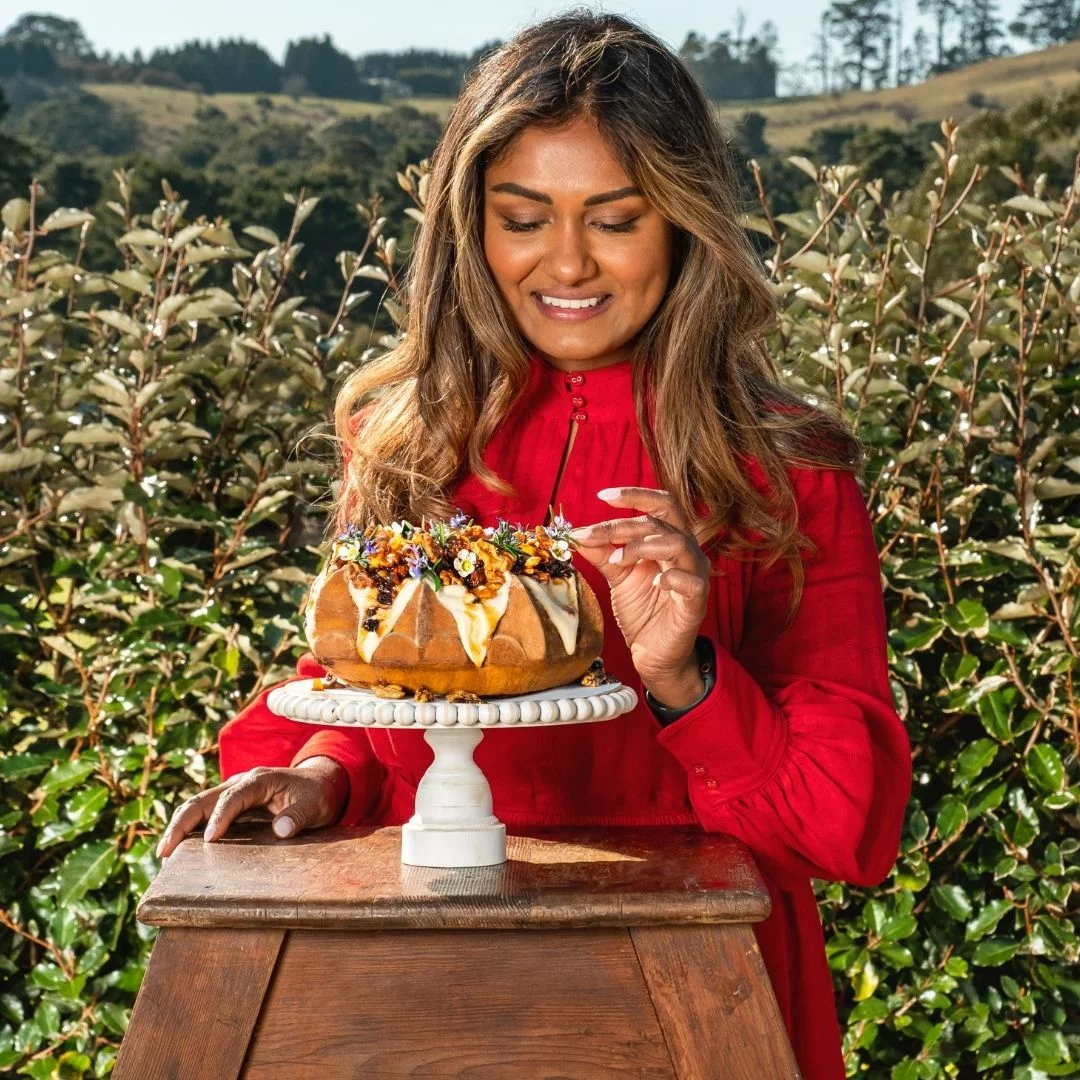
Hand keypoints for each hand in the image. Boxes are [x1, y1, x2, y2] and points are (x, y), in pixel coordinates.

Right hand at [155, 756, 348, 858]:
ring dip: (179, 826)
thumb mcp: (316, 804)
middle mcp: (241, 783)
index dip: (220, 817)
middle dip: (182, 823)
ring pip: (197, 805)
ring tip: (163, 854)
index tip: (209, 840)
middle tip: (165, 850)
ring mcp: (232, 792)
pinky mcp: (230, 804)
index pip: (233, 797)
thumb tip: (281, 830)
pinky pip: (204, 813)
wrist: (319, 782)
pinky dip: (187, 828)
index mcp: (260, 780)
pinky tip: (176, 850)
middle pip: (204, 799)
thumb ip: (300, 815)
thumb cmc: (317, 794)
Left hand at [571, 486, 710, 706]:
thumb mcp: (618, 576)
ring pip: (678, 544)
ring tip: (618, 560)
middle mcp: (686, 551)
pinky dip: (670, 577)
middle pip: (664, 519)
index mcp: (668, 539)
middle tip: (595, 534)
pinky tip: (653, 581)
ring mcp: (694, 575)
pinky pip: (690, 582)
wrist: (652, 653)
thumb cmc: (641, 610)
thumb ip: (603, 553)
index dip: (634, 495)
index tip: (602, 495)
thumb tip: (577, 533)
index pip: (659, 506)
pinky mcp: (696, 602)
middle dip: (627, 522)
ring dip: (643, 547)